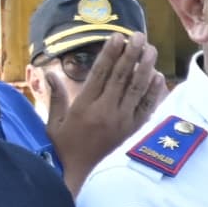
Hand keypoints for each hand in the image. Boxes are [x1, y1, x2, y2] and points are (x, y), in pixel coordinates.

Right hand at [44, 31, 166, 190]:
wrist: (75, 170)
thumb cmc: (61, 144)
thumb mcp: (53, 119)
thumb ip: (56, 95)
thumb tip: (49, 72)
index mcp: (85, 106)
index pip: (100, 74)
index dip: (110, 54)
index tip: (117, 36)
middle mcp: (106, 112)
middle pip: (122, 77)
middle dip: (131, 54)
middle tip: (139, 36)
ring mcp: (121, 121)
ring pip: (137, 90)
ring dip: (145, 68)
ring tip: (151, 50)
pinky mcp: (130, 130)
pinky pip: (146, 108)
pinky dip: (153, 92)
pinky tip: (158, 76)